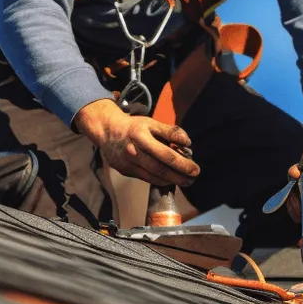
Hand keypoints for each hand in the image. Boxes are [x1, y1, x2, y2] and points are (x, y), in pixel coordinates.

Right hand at [73, 98, 199, 186]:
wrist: (107, 131)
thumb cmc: (134, 126)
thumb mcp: (151, 122)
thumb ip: (170, 131)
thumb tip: (188, 143)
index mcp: (140, 136)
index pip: (165, 153)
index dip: (182, 163)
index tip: (195, 168)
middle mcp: (133, 151)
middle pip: (160, 168)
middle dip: (179, 175)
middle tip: (193, 178)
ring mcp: (128, 163)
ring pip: (153, 177)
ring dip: (172, 181)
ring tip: (185, 181)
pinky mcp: (125, 171)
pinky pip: (146, 178)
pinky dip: (160, 181)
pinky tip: (170, 180)